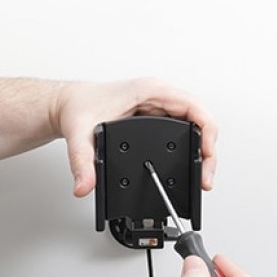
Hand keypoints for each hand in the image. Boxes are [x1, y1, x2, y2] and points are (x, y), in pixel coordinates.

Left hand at [54, 78, 217, 196]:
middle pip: (201, 120)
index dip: (207, 135)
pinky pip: (184, 129)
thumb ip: (82, 162)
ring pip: (195, 125)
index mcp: (151, 91)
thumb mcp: (79, 133)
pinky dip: (191, 146)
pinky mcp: (156, 117)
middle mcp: (159, 97)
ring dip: (202, 149)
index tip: (206, 157)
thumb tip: (85, 186)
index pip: (195, 109)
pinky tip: (190, 163)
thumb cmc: (79, 106)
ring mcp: (160, 106)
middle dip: (208, 150)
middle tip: (206, 177)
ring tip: (202, 174)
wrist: (69, 104)